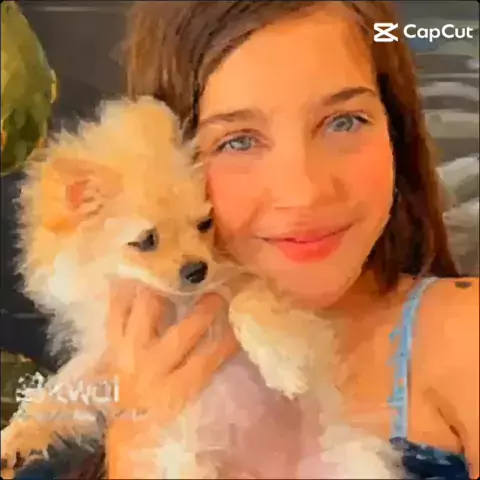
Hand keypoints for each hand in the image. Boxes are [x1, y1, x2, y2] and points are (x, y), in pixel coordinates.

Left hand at [103, 279, 238, 476]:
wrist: (119, 424)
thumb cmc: (160, 415)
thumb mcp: (186, 400)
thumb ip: (207, 369)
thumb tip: (233, 336)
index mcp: (172, 390)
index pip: (205, 362)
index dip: (226, 342)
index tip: (242, 323)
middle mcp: (149, 368)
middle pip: (181, 333)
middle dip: (205, 310)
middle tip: (221, 291)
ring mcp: (126, 351)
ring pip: (145, 311)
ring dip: (165, 290)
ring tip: (180, 271)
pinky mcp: (111, 342)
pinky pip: (115, 310)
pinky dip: (125, 291)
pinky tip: (137, 273)